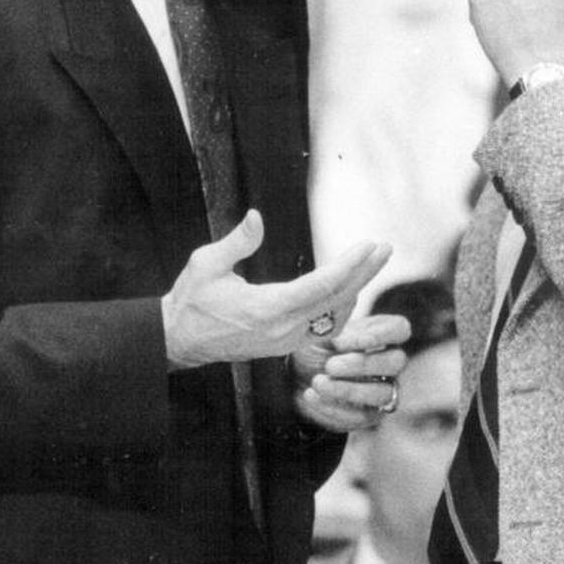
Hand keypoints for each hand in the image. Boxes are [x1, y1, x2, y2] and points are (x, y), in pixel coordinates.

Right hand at [162, 209, 391, 367]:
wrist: (178, 340)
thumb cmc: (191, 300)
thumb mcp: (206, 264)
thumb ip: (237, 242)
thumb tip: (257, 217)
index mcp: (266, 308)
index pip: (321, 286)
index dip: (349, 266)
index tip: (369, 246)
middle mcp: (283, 329)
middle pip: (336, 300)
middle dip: (364, 273)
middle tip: (385, 249)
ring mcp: (286, 341)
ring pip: (333, 316)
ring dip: (355, 289)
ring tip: (371, 263)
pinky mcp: (285, 346)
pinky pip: (323, 326)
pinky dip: (340, 305)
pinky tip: (348, 289)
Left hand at [292, 311, 411, 432]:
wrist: (297, 378)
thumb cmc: (314, 349)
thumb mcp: (318, 334)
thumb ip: (332, 330)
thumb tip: (337, 333)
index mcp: (380, 333)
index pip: (400, 329)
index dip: (379, 334)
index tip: (343, 342)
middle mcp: (388, 362)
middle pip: (396, 362)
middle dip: (361, 364)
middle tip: (330, 365)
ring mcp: (382, 389)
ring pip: (382, 393)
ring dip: (347, 389)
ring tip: (317, 382)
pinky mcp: (368, 415)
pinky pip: (360, 415)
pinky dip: (331, 406)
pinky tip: (311, 395)